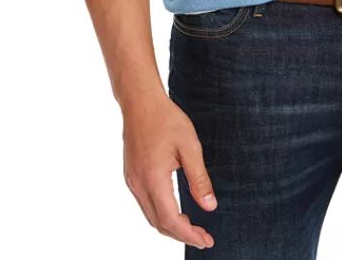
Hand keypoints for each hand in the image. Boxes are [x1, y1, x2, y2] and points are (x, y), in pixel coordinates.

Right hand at [122, 92, 216, 249]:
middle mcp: (138, 184)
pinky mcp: (131, 175)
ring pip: (150, 215)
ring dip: (170, 226)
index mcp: (153, 179)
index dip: (189, 234)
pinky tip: (175, 210)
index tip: (207, 239)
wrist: (140, 102)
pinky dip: (161, 214)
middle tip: (203, 237)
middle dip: (181, 235)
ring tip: (192, 228)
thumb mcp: (190, 146)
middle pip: (159, 223)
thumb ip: (199, 178)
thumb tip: (210, 207)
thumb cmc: (166, 119)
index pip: (170, 220)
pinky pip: (145, 203)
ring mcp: (132, 180)